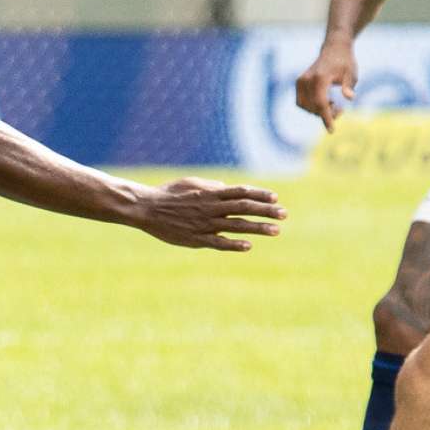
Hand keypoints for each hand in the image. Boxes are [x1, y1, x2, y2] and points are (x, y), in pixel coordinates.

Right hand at [137, 178, 284, 251]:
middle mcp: (211, 208)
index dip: (259, 194)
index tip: (275, 197)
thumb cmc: (167, 194)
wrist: (146, 209)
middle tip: (284, 214)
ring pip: (236, 226)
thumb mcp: (189, 183)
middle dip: (266, 211)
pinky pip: (218, 242)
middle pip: (244, 208)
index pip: (240, 192)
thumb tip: (226, 187)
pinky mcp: (196, 239)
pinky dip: (233, 244)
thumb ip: (209, 186)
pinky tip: (248, 246)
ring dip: (257, 228)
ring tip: (276, 230)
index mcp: (210, 194)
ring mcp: (205, 224)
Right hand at [296, 40, 356, 131]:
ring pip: (305, 106)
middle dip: (326, 114)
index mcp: (320, 78)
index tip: (331, 131)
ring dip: (318, 111)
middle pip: (313, 107)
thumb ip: (349, 86)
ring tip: (334, 105)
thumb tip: (349, 98)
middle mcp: (307, 79)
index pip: (320, 103)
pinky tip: (325, 102)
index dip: (326, 118)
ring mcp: (300, 81)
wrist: (334, 49)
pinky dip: (312, 106)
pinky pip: (301, 102)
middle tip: (341, 110)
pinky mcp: (298, 83)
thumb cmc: (345, 62)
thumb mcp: (352, 73)